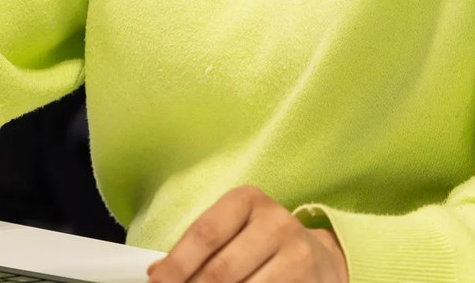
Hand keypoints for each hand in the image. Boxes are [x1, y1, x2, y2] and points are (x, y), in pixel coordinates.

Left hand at [148, 187, 346, 282]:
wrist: (318, 260)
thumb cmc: (258, 246)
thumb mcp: (232, 233)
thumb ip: (198, 250)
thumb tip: (157, 276)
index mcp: (247, 200)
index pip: (205, 234)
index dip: (176, 264)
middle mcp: (276, 223)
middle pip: (221, 270)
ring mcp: (298, 254)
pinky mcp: (311, 282)